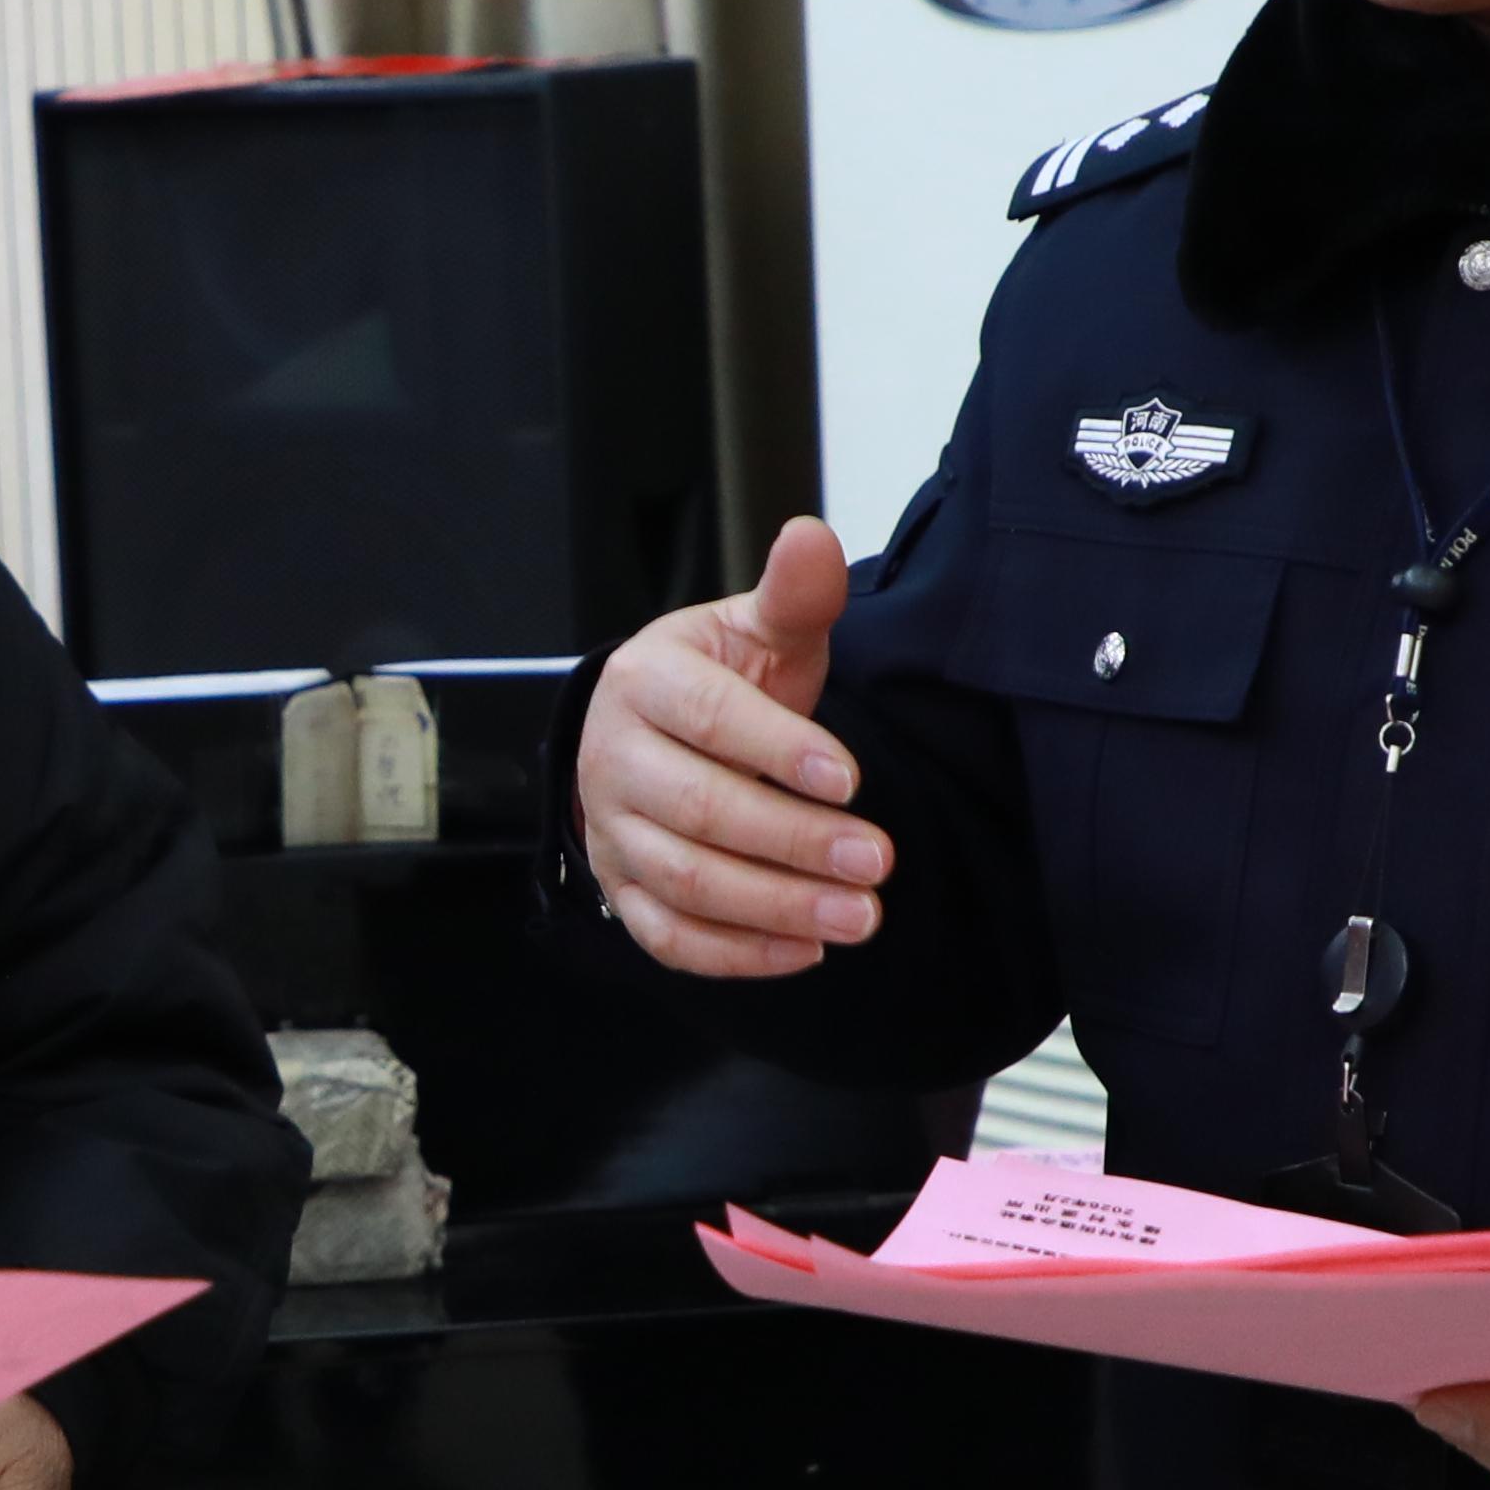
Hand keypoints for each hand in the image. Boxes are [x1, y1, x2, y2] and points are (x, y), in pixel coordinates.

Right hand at [573, 516, 888, 975]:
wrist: (657, 736)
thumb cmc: (721, 683)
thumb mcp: (758, 631)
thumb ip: (794, 595)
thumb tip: (814, 537)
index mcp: (644, 682)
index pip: (707, 716)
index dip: (777, 748)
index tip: (850, 779)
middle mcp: (612, 759)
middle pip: (699, 809)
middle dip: (794, 840)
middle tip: (877, 861)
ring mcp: (612, 832)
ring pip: (686, 879)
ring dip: (776, 904)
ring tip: (860, 914)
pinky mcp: (622, 891)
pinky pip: (669, 935)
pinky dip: (735, 952)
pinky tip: (806, 950)